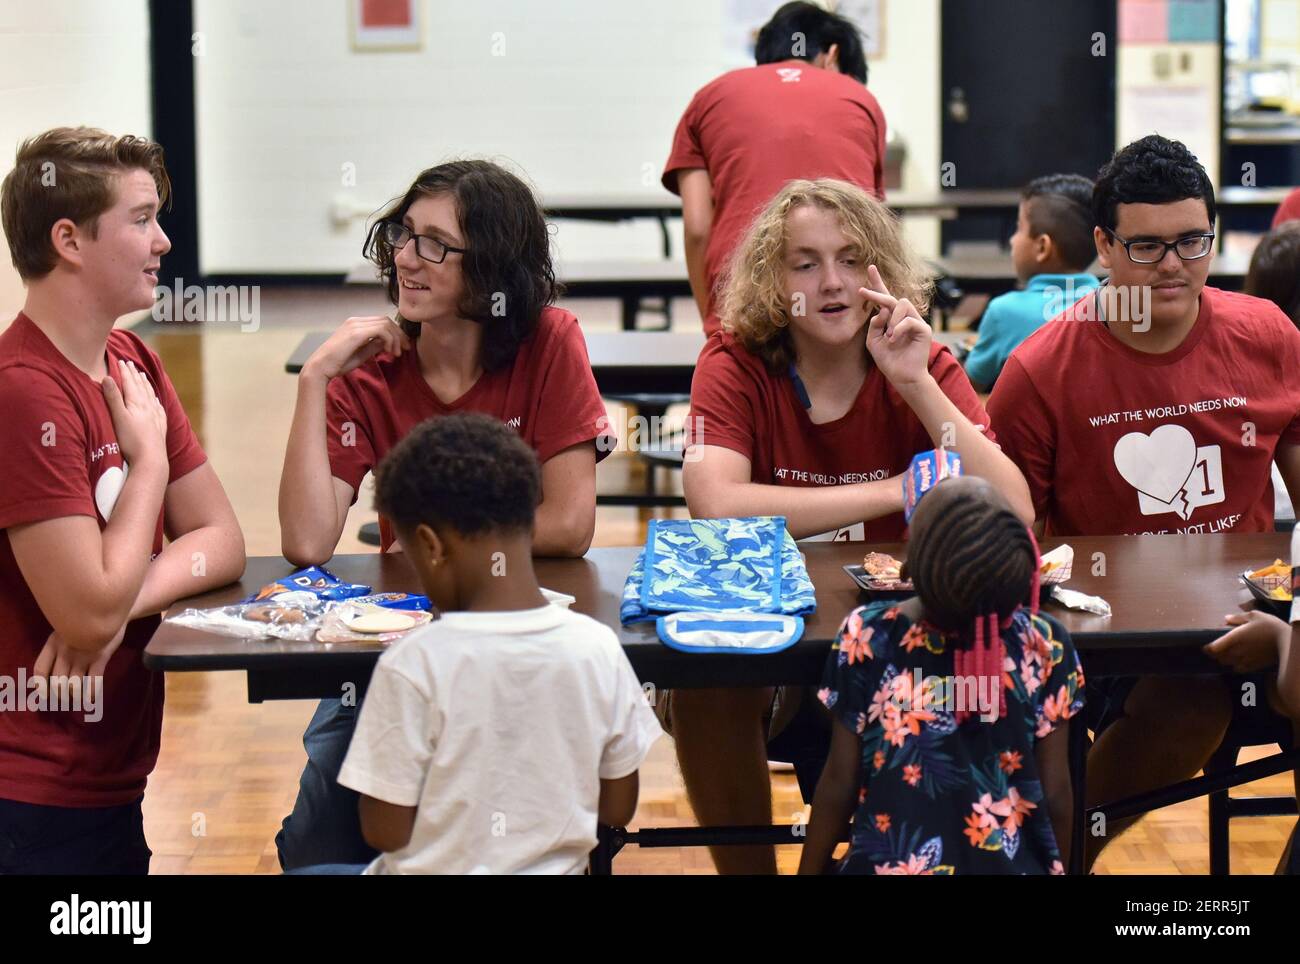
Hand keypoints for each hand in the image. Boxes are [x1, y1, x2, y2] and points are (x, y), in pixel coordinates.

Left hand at [31, 624, 126, 708]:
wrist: (110, 609)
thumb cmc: (84, 624)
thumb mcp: (65, 631)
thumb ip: (56, 648)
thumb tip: (48, 673)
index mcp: (53, 644)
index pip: (40, 670)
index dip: (40, 686)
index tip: (44, 694)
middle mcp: (66, 651)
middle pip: (57, 681)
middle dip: (59, 694)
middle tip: (63, 699)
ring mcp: (83, 655)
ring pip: (74, 684)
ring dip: (74, 695)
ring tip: (76, 698)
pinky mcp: (100, 658)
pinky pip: (94, 681)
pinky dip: (90, 693)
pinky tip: (89, 699)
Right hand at [102, 359, 167, 465]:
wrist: (151, 460)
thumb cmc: (131, 440)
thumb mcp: (118, 417)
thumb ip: (113, 398)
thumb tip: (107, 377)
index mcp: (137, 403)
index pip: (130, 383)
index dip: (125, 371)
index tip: (121, 361)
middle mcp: (149, 407)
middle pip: (141, 387)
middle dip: (135, 375)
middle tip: (131, 364)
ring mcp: (156, 417)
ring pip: (151, 396)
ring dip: (146, 385)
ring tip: (143, 376)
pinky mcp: (160, 428)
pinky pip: (159, 409)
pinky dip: (156, 400)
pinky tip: (156, 400)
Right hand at [302, 316, 410, 381]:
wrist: (320, 367)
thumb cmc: (338, 363)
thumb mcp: (361, 354)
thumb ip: (374, 345)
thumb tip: (388, 342)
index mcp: (356, 324)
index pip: (382, 322)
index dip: (395, 333)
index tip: (402, 348)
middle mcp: (356, 321)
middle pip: (386, 320)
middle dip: (399, 334)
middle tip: (405, 349)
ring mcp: (355, 325)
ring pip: (386, 323)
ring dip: (396, 338)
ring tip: (397, 353)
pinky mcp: (357, 332)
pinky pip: (382, 330)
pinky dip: (390, 340)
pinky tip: (390, 352)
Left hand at [861, 264, 931, 388]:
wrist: (902, 377)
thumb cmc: (889, 360)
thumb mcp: (873, 341)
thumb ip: (874, 325)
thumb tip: (882, 311)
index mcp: (891, 319)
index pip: (885, 296)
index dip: (877, 283)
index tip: (870, 267)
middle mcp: (904, 317)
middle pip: (892, 297)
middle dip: (876, 294)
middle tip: (862, 292)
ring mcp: (916, 321)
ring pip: (902, 304)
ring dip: (891, 320)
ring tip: (888, 337)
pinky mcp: (924, 329)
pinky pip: (909, 321)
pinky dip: (898, 330)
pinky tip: (893, 340)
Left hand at [1204, 611, 1286, 672]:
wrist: (1287, 641)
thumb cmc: (1270, 626)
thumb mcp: (1254, 615)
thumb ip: (1238, 618)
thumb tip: (1225, 619)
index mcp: (1234, 637)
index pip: (1213, 647)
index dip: (1207, 648)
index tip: (1205, 646)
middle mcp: (1237, 651)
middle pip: (1218, 657)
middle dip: (1215, 654)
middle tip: (1216, 649)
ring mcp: (1245, 660)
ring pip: (1227, 664)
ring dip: (1224, 660)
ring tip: (1226, 654)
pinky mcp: (1253, 666)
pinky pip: (1238, 669)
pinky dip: (1235, 666)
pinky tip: (1237, 661)